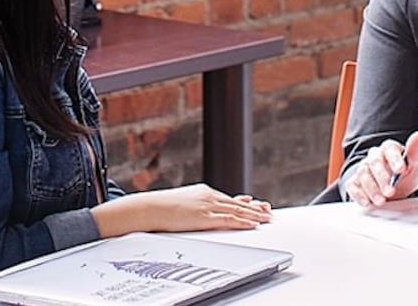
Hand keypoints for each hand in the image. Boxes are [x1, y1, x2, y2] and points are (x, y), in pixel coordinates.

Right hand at [92, 183, 271, 236]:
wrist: (149, 207)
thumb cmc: (162, 208)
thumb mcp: (183, 204)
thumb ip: (196, 206)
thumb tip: (200, 211)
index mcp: (204, 192)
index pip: (229, 198)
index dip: (245, 203)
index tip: (257, 205)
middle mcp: (209, 196)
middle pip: (237, 203)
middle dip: (254, 209)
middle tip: (268, 212)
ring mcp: (207, 205)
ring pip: (236, 210)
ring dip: (253, 215)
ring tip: (266, 219)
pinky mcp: (204, 216)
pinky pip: (228, 219)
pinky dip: (243, 221)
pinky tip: (252, 224)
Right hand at [344, 131, 417, 206]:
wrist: (396, 191)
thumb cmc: (405, 175)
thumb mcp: (416, 166)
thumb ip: (415, 153)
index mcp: (389, 149)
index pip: (390, 148)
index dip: (394, 159)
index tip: (401, 170)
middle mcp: (374, 156)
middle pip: (374, 162)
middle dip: (382, 178)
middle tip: (390, 191)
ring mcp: (364, 168)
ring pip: (363, 173)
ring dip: (371, 188)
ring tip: (381, 201)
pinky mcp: (355, 181)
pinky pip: (352, 185)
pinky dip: (358, 194)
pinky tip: (367, 203)